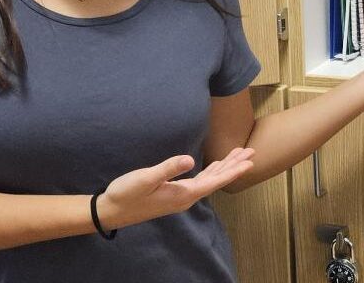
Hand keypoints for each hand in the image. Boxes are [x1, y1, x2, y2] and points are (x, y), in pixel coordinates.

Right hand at [97, 147, 254, 230]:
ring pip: (209, 179)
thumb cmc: (127, 194)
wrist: (111, 211)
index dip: (233, 170)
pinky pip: (200, 181)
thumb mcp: (146, 178)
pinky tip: (215, 166)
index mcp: (183, 194)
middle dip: (234, 165)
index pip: (215, 181)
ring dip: (224, 167)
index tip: (250, 162)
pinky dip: (211, 171)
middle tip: (252, 151)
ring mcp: (180, 196)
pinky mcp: (173, 193)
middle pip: (216, 180)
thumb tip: (190, 160)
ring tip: (239, 155)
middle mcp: (186, 197)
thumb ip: (168, 168)